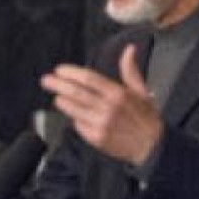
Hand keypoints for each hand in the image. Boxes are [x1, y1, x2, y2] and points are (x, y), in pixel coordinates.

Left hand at [40, 44, 162, 165]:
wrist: (153, 148)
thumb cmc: (146, 119)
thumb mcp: (141, 92)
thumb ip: (130, 70)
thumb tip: (129, 49)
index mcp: (118, 93)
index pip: (88, 78)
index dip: (70, 73)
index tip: (59, 70)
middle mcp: (108, 108)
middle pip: (75, 92)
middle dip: (57, 85)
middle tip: (46, 80)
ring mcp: (100, 124)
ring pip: (73, 109)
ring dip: (62, 101)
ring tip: (57, 96)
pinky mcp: (96, 138)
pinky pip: (78, 125)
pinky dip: (74, 118)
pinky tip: (74, 115)